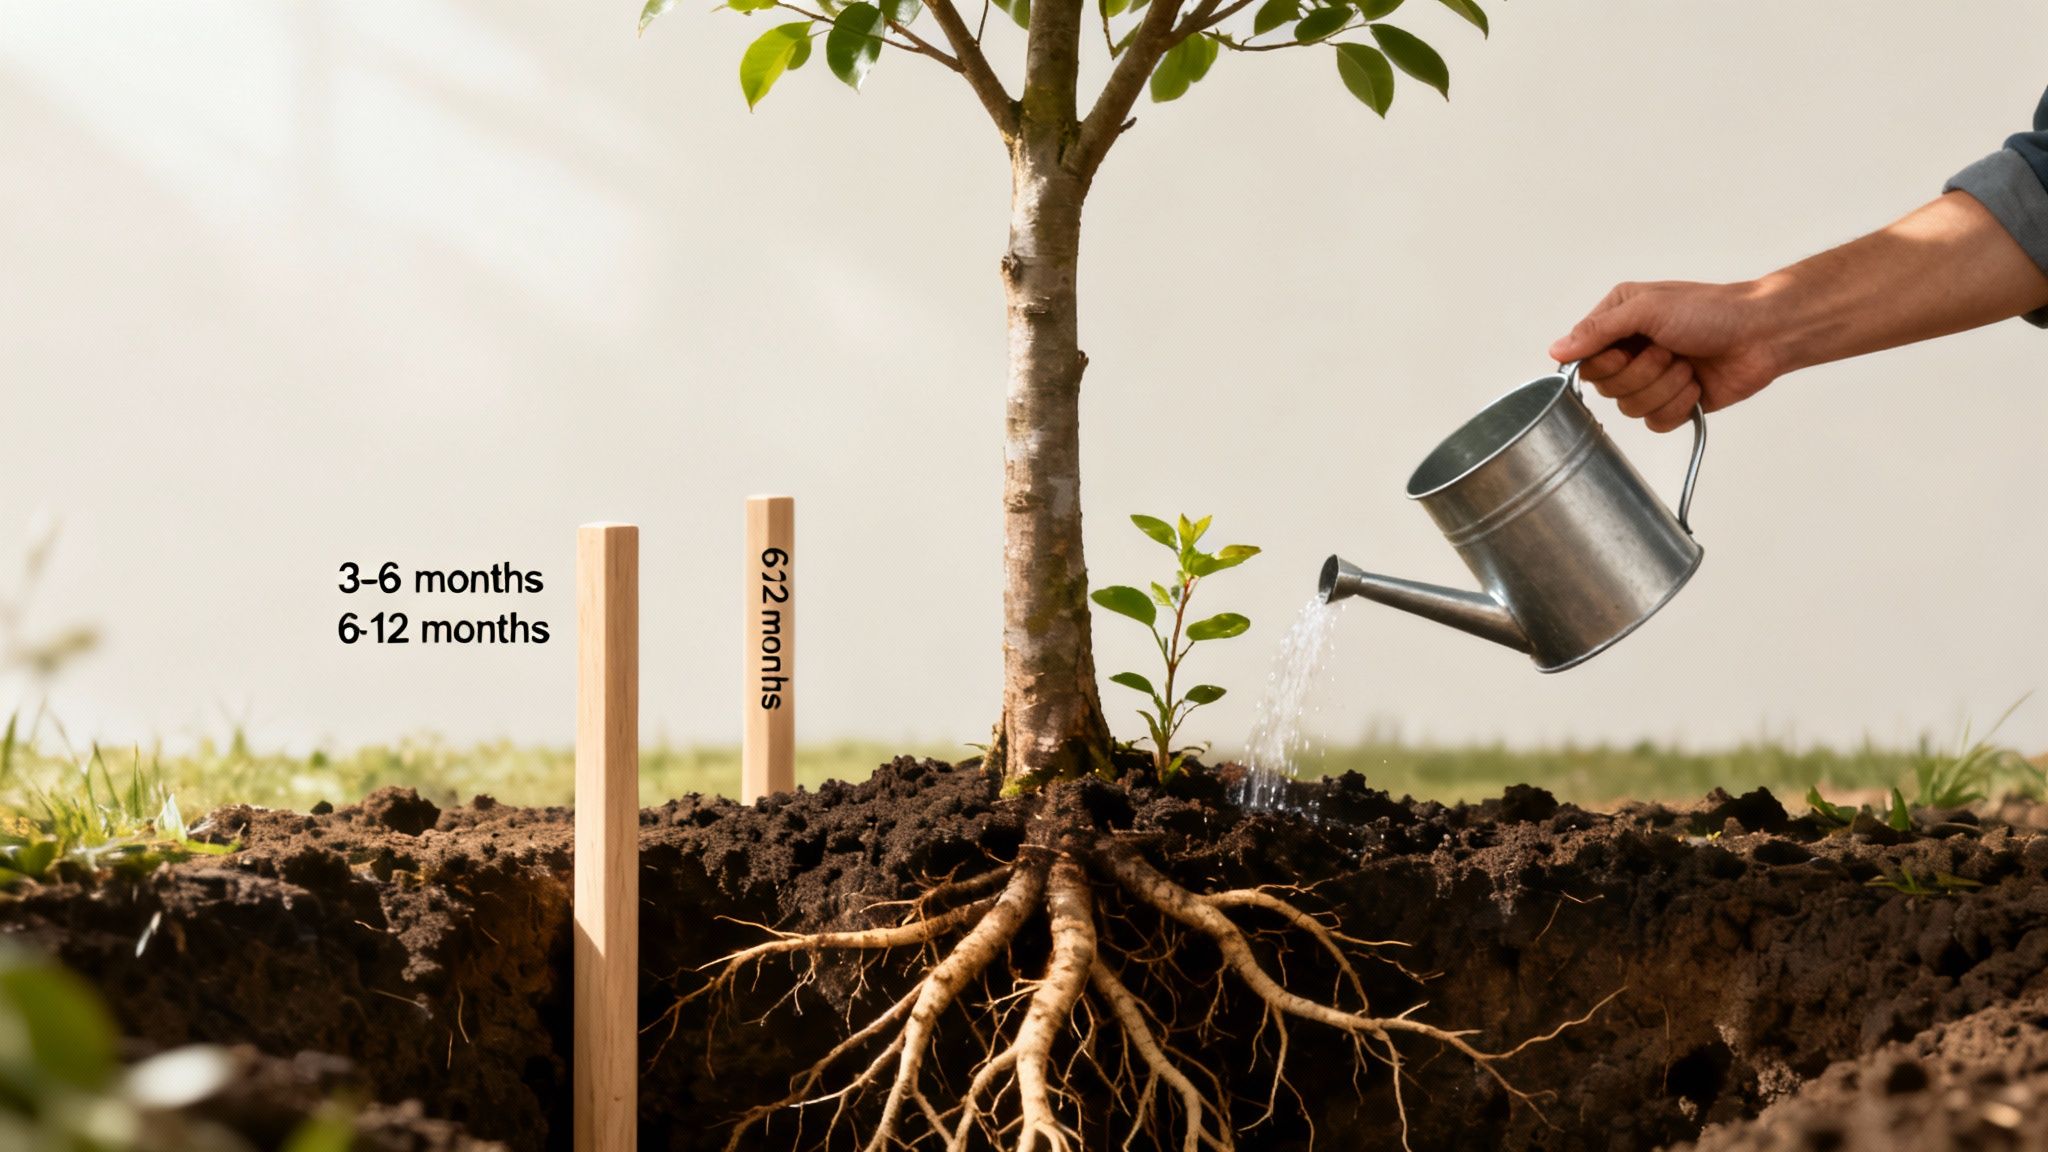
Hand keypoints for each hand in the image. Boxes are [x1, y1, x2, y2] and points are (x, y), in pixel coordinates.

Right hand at [1547, 280, 1786, 431]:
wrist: (1763, 333)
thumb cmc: (1712, 310)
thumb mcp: (1647, 309)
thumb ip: (1598, 330)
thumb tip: (1555, 351)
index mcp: (1617, 322)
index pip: (1583, 359)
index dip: (1604, 364)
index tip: (1629, 350)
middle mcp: (1629, 350)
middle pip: (1605, 388)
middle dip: (1643, 373)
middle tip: (1669, 351)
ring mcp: (1651, 378)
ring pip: (1629, 409)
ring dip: (1665, 388)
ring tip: (1688, 366)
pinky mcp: (1672, 403)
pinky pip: (1654, 424)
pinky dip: (1677, 407)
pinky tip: (1696, 386)